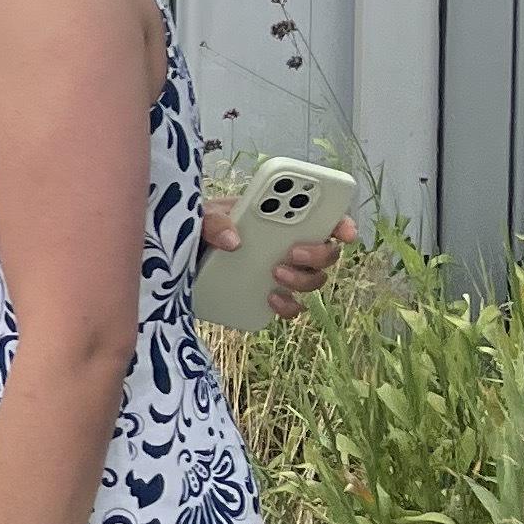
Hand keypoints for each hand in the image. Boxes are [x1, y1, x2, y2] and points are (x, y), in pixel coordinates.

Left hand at [198, 197, 357, 319]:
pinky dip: (288, 305)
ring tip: (275, 274)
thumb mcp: (202, 217)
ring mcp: (281, 271)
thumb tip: (233, 239)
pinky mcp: (269, 295)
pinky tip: (271, 299)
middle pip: (325, 252)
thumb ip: (214, 221)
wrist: (180, 259)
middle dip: (318, 252)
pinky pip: (292, 305)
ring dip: (302, 278)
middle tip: (292, 252)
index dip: (340, 222)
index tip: (344, 231)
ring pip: (313, 278)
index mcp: (279, 218)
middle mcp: (287, 245)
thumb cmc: (199, 230)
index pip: (322, 217)